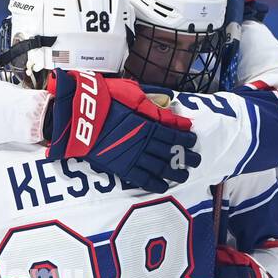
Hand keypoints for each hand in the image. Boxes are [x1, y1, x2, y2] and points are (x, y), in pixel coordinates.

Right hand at [44, 70, 199, 192]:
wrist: (82, 117)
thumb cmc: (105, 100)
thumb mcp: (131, 92)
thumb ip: (151, 99)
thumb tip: (168, 99)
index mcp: (149, 123)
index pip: (174, 133)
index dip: (185, 138)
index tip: (193, 139)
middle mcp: (146, 142)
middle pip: (172, 152)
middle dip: (185, 157)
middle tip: (196, 160)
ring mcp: (135, 156)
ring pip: (161, 167)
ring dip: (175, 172)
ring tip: (184, 175)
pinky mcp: (122, 167)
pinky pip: (142, 178)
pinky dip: (154, 183)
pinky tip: (163, 186)